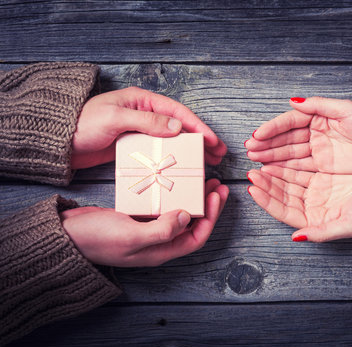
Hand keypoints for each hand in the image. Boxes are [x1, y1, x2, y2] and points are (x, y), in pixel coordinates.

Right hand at [61, 179, 228, 266]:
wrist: (66, 235)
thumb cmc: (96, 238)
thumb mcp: (130, 236)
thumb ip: (161, 230)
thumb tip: (187, 217)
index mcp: (160, 251)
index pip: (196, 237)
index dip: (211, 217)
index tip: (216, 194)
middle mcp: (158, 242)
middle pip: (192, 225)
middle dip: (208, 206)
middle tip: (216, 184)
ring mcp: (148, 229)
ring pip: (180, 214)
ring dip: (194, 198)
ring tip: (202, 180)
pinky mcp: (139, 218)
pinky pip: (164, 206)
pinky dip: (174, 194)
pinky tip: (176, 182)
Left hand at [72, 87, 226, 168]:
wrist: (60, 143)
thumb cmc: (83, 125)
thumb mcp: (114, 118)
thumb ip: (146, 121)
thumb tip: (177, 127)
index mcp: (142, 101)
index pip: (177, 112)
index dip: (197, 126)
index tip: (211, 140)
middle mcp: (145, 114)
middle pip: (179, 126)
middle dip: (200, 139)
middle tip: (218, 154)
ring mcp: (141, 131)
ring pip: (172, 140)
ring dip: (190, 151)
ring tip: (207, 163)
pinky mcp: (135, 146)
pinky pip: (159, 152)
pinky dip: (173, 158)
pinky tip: (182, 168)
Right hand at [245, 97, 351, 173]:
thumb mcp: (347, 110)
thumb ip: (319, 105)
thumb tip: (293, 101)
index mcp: (319, 117)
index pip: (290, 122)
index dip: (273, 128)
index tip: (257, 134)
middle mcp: (316, 132)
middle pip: (286, 138)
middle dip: (267, 143)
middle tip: (250, 149)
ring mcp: (318, 149)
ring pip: (290, 153)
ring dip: (271, 156)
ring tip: (255, 159)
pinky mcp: (323, 165)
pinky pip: (299, 166)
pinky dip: (284, 168)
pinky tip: (271, 169)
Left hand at [247, 166, 351, 241]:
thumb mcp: (347, 225)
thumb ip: (321, 233)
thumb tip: (296, 238)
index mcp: (313, 221)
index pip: (283, 211)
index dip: (267, 201)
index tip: (253, 190)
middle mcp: (310, 207)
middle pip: (281, 196)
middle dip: (265, 185)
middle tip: (251, 173)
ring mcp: (313, 192)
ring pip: (286, 183)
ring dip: (272, 174)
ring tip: (259, 164)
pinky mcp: (319, 178)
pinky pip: (297, 171)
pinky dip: (285, 166)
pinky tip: (275, 159)